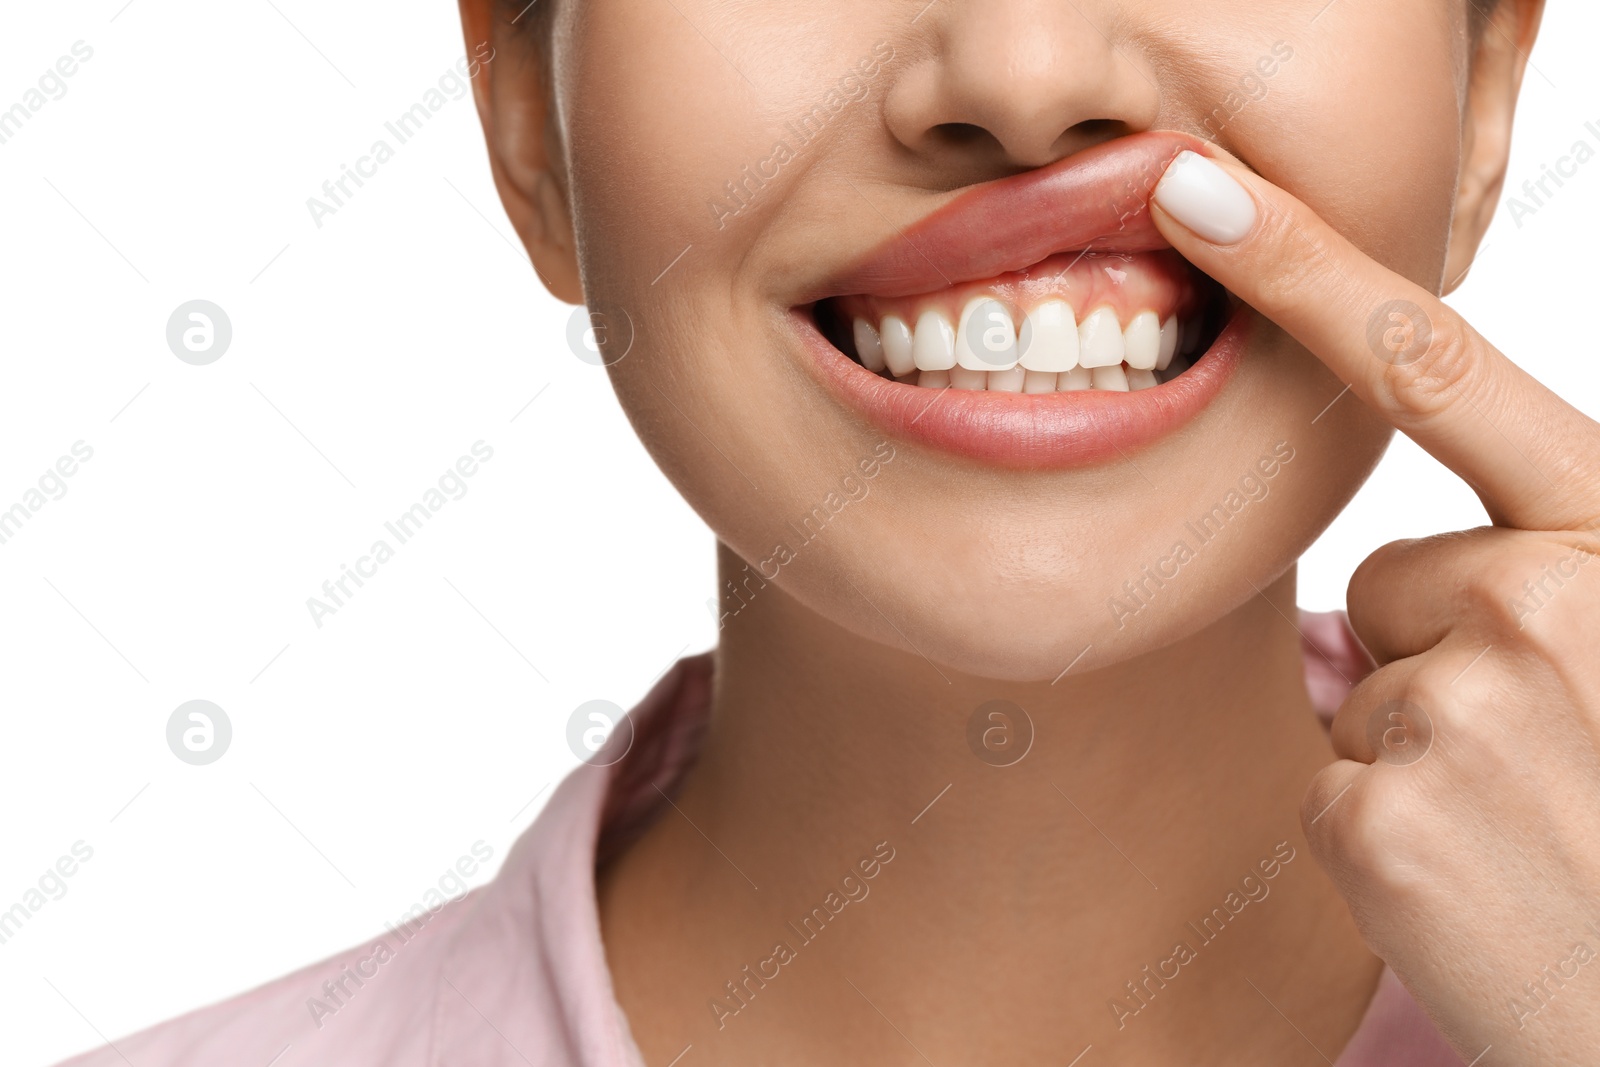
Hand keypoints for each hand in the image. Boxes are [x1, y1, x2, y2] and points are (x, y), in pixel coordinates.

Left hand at [1151, 147, 1599, 1064]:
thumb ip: (1553, 565)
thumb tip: (1421, 566)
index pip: (1437, 369)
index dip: (1309, 267)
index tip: (1198, 192)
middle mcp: (1548, 599)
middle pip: (1386, 575)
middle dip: (1445, 655)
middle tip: (1554, 756)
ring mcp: (1461, 707)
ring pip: (1362, 683)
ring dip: (1429, 751)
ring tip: (1535, 826)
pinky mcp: (1381, 814)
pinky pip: (1332, 782)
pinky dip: (1390, 835)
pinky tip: (1484, 880)